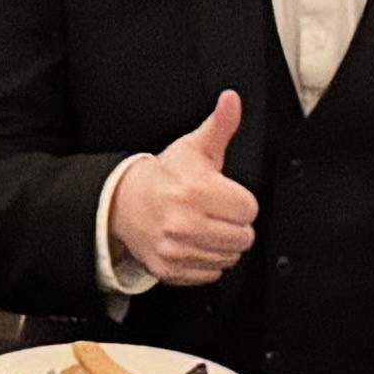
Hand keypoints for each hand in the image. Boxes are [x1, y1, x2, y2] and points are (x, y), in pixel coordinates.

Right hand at [104, 93, 257, 288]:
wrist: (124, 202)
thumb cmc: (165, 176)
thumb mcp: (194, 147)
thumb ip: (220, 125)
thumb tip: (232, 100)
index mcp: (196, 190)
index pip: (248, 209)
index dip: (240, 201)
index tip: (225, 196)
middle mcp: (184, 222)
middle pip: (243, 237)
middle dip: (234, 224)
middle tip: (216, 212)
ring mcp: (175, 249)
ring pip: (229, 257)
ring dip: (223, 244)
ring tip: (206, 227)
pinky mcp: (169, 269)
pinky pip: (210, 273)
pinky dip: (207, 261)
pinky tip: (195, 243)